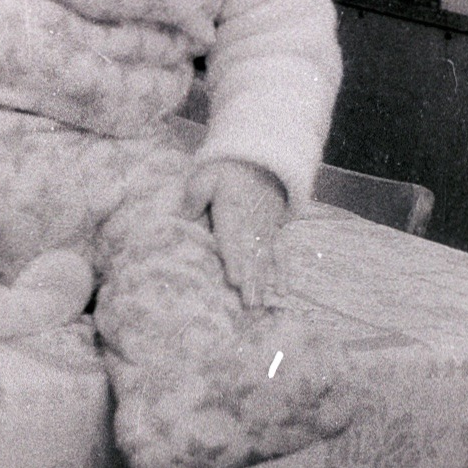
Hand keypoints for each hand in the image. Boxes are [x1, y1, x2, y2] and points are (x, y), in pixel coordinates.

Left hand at [183, 159, 288, 309]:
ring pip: (265, 259)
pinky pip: (281, 253)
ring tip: (262, 305)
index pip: (232, 239)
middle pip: (250, 256)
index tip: (236, 280)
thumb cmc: (227, 172)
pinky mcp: (275, 232)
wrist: (260, 161)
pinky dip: (283, 272)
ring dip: (264, 283)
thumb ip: (195, 196)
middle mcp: (251, 224)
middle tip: (249, 305)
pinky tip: (283, 291)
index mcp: (231, 210)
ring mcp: (265, 230)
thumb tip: (183, 218)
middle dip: (251, 281)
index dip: (234, 260)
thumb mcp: (206, 176)